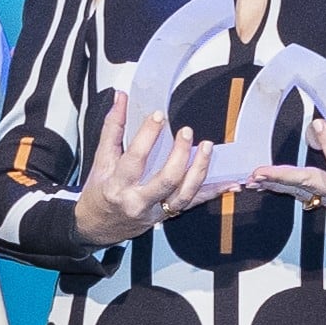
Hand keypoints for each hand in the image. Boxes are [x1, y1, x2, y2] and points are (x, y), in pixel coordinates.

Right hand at [71, 93, 217, 246]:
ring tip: (207, 148)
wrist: (97, 226)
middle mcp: (138, 201)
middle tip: (186, 132)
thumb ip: (113, 127)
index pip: (135, 158)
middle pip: (166, 179)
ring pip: (184, 195)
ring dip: (199, 171)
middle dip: (180, 155)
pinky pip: (193, 203)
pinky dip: (211, 193)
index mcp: (118, 185)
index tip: (158, 117)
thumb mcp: (100, 160)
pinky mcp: (167, 215)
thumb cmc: (99, 192)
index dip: (148, 136)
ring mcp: (155, 211)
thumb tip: (120, 98)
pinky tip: (228, 183)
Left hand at [243, 113, 325, 242]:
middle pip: (310, 183)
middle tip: (263, 171)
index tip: (319, 124)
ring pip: (298, 190)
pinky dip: (276, 186)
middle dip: (285, 176)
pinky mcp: (321, 200)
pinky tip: (258, 183)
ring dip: (273, 183)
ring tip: (253, 177)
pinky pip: (296, 193)